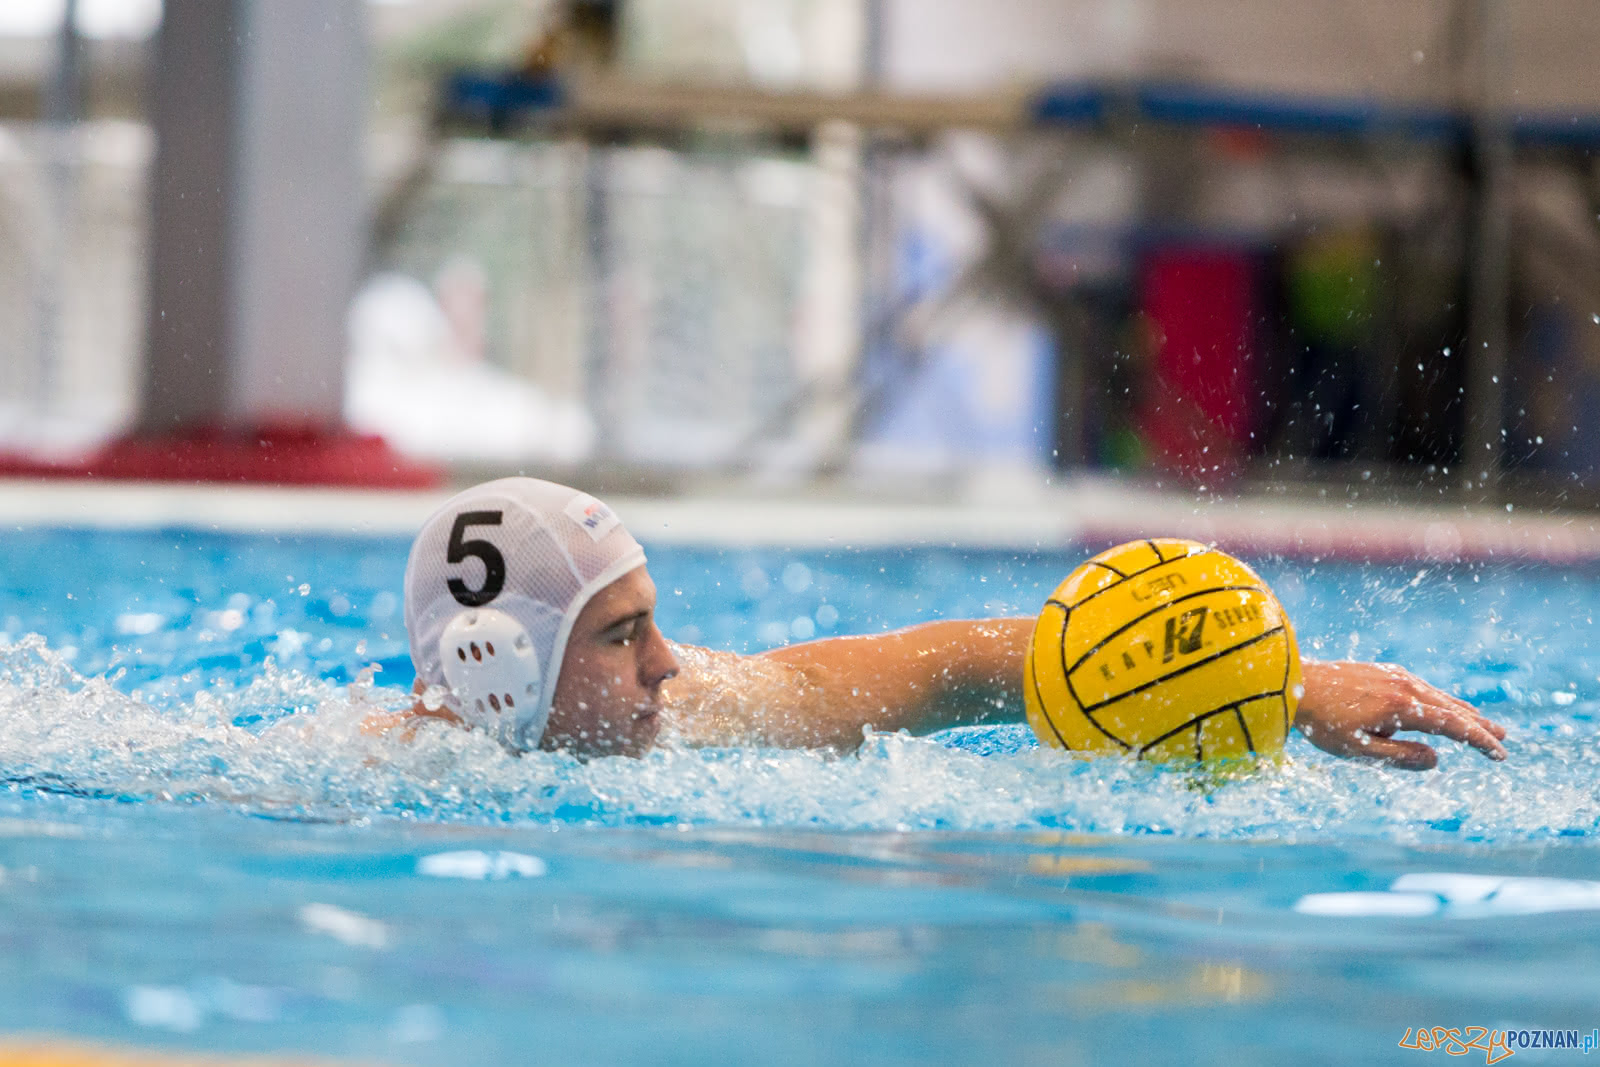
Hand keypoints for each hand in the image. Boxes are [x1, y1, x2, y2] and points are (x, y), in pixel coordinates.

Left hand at [1294, 659, 1507, 769]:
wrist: (1292, 682)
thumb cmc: (1321, 722)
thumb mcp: (1359, 749)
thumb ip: (1400, 756)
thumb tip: (1437, 758)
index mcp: (1403, 708)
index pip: (1453, 726)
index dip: (1480, 741)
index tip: (1501, 754)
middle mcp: (1404, 686)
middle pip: (1452, 708)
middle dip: (1479, 724)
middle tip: (1504, 737)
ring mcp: (1394, 675)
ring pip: (1437, 695)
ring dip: (1461, 710)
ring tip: (1481, 722)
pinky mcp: (1383, 671)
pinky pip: (1421, 687)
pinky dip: (1440, 699)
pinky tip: (1440, 705)